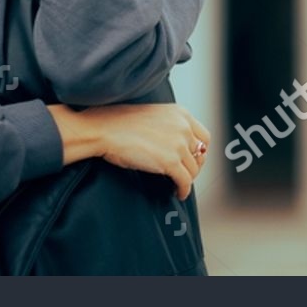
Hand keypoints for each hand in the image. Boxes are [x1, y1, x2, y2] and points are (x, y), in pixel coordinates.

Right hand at [80, 103, 212, 199]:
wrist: (103, 129)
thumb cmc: (118, 122)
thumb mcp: (152, 116)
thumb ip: (169, 127)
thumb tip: (178, 147)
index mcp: (180, 113)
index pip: (204, 136)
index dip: (199, 151)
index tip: (193, 159)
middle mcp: (183, 126)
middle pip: (201, 154)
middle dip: (194, 166)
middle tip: (185, 173)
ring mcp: (178, 144)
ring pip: (193, 170)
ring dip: (187, 179)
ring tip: (178, 184)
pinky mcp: (170, 161)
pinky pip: (185, 181)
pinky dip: (183, 190)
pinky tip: (177, 192)